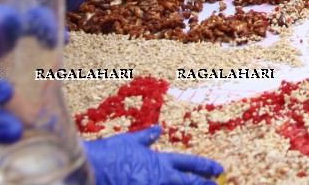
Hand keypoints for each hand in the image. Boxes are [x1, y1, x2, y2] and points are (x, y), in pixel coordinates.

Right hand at [84, 126, 222, 184]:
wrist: (90, 170)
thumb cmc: (108, 154)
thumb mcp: (129, 141)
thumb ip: (146, 138)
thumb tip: (158, 130)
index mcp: (160, 162)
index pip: (189, 164)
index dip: (205, 167)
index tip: (218, 169)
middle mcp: (160, 178)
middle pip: (189, 183)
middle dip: (205, 184)